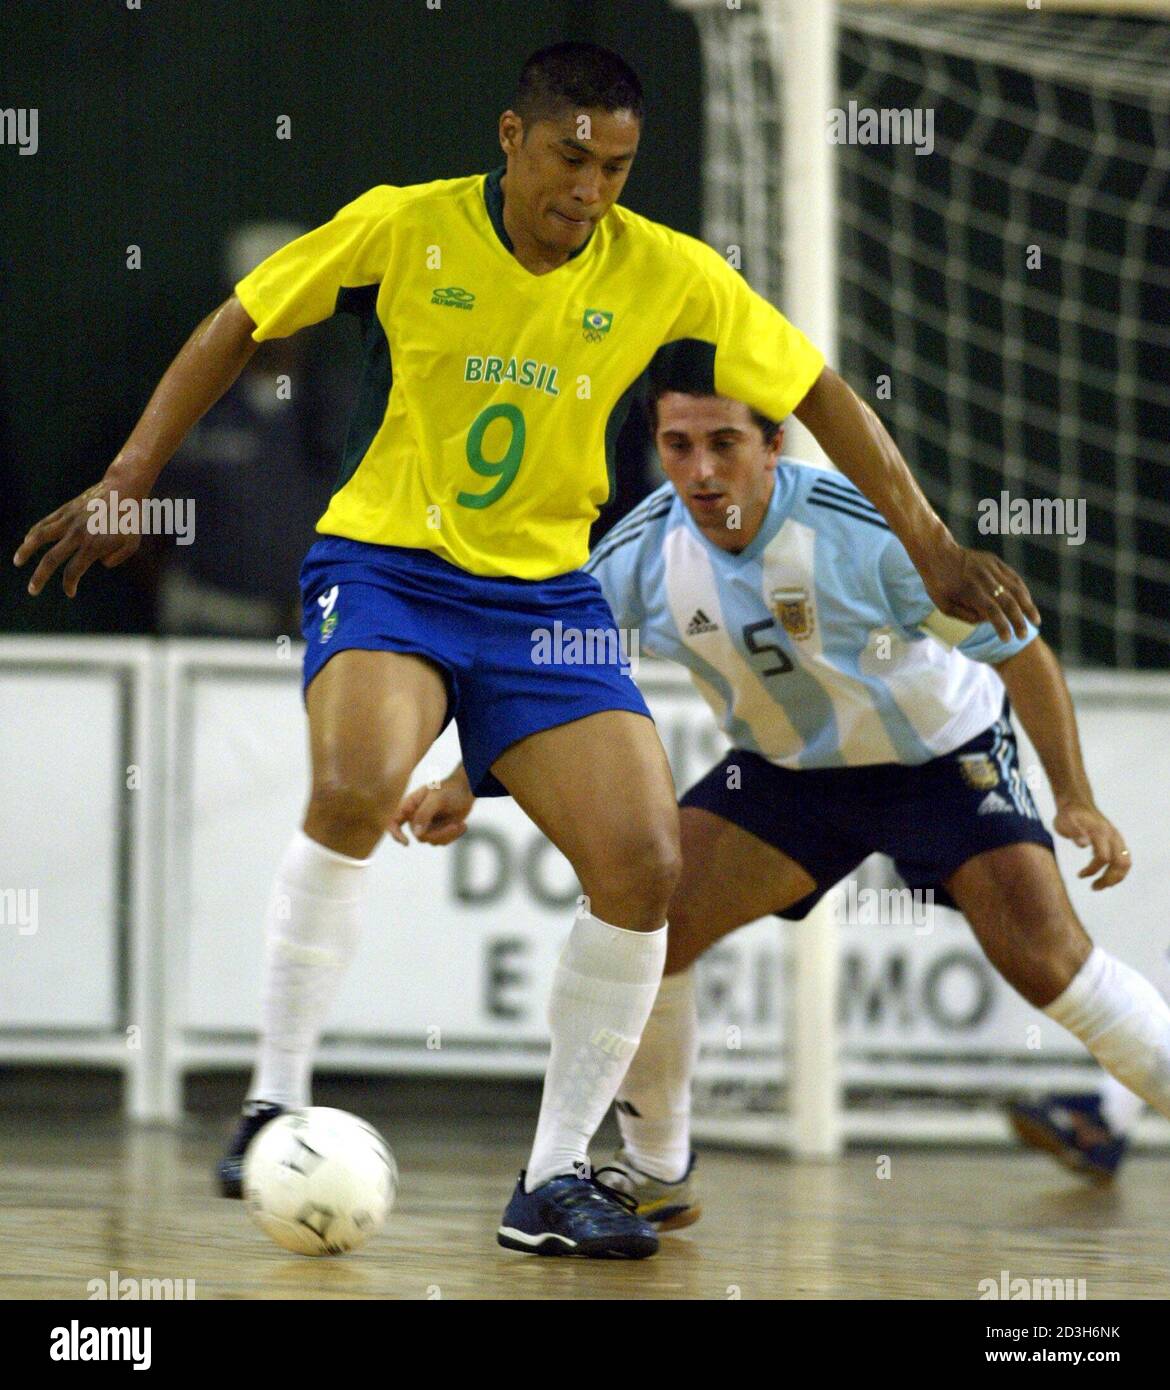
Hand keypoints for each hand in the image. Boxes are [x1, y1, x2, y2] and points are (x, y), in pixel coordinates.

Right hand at [13, 479, 144, 597]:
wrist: (124, 488)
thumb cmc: (132, 518)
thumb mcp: (131, 543)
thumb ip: (116, 558)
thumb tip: (100, 562)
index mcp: (93, 546)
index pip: (73, 571)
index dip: (69, 585)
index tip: (70, 592)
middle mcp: (77, 534)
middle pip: (51, 559)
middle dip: (40, 578)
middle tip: (32, 591)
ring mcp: (69, 520)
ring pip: (40, 537)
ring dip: (26, 551)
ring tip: (17, 562)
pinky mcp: (66, 510)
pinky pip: (45, 523)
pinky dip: (34, 532)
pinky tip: (27, 540)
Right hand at [389, 774, 474, 845]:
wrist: (467, 790)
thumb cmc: (450, 789)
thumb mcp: (437, 798)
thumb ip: (424, 814)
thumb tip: (416, 834)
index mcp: (410, 805)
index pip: (393, 821)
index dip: (395, 833)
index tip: (406, 842)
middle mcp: (415, 816)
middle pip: (419, 835)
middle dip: (439, 833)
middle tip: (454, 826)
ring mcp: (426, 825)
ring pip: (431, 841)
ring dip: (447, 834)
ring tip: (460, 824)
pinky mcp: (438, 831)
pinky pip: (441, 842)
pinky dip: (453, 836)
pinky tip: (462, 825)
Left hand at [915, 541, 1038, 642]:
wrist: (937, 553)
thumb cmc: (938, 584)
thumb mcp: (944, 605)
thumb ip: (965, 616)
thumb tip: (987, 621)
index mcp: (969, 591)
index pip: (991, 611)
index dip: (1001, 626)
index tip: (1008, 640)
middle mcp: (983, 578)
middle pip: (1007, 601)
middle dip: (1018, 621)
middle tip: (1024, 636)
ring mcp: (990, 568)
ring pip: (1016, 588)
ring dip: (1028, 606)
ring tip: (1035, 621)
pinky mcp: (995, 561)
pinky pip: (1013, 578)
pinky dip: (1023, 591)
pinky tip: (1028, 603)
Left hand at [1054, 800, 1131, 890]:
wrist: (1076, 802)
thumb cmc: (1068, 815)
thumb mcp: (1065, 822)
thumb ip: (1074, 832)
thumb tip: (1083, 844)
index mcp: (1100, 832)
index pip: (1103, 858)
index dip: (1093, 870)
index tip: (1079, 875)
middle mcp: (1112, 836)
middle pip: (1121, 863)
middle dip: (1109, 879)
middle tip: (1094, 887)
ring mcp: (1117, 838)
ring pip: (1126, 862)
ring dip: (1115, 877)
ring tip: (1099, 885)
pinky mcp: (1117, 841)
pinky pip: (1124, 859)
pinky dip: (1117, 870)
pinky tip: (1104, 875)